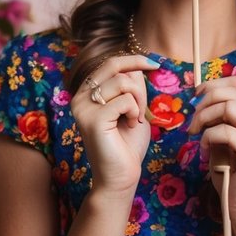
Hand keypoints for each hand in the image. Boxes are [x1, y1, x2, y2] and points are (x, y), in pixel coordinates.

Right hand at [70, 54, 156, 197]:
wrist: (121, 175)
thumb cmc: (128, 143)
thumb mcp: (133, 107)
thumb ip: (131, 85)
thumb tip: (136, 64)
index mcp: (87, 93)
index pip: (111, 63)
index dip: (134, 60)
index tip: (155, 64)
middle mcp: (80, 97)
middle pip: (113, 65)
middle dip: (138, 80)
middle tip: (145, 103)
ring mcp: (83, 107)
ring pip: (122, 82)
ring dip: (139, 101)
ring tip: (135, 120)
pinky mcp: (92, 119)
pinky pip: (125, 100)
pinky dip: (135, 112)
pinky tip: (131, 126)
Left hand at [187, 76, 235, 226]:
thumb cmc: (234, 172)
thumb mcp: (228, 136)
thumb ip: (222, 115)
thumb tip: (201, 93)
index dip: (213, 85)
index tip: (196, 98)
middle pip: (231, 90)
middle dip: (204, 102)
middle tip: (193, 123)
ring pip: (228, 106)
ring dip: (205, 117)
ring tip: (197, 133)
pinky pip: (224, 130)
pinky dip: (208, 137)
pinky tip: (204, 150)